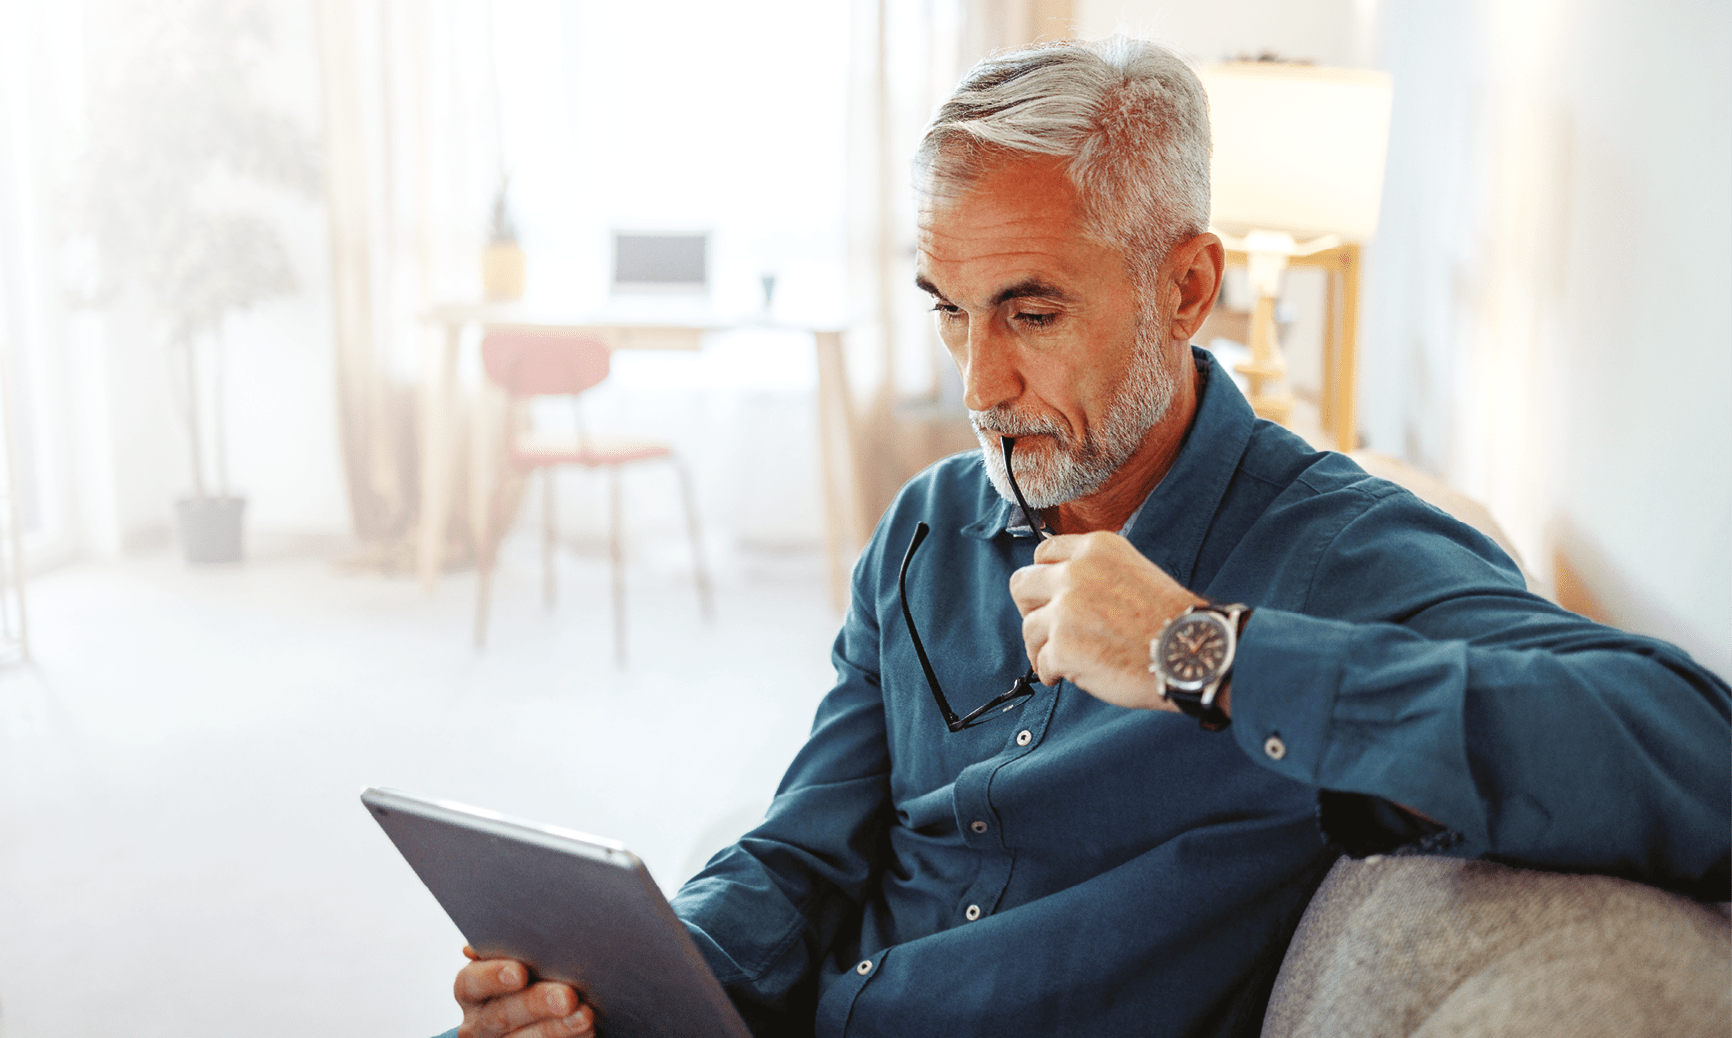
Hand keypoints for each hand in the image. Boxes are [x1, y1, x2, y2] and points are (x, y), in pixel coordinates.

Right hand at [453, 945, 594, 1037]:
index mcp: (472, 988)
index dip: (493, 976)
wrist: (540, 1010)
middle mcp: (480, 1020)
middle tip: (567, 996)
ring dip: (557, 1029)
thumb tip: (530, 923)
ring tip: (585, 1016)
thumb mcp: (521, 956)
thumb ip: (519, 945)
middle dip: (536, 1004)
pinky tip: (588, 1030)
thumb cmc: (534, 970)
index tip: (519, 972)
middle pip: (501, 1014)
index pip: (472, 982)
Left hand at [1008, 532, 1206, 711]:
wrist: (1192, 651)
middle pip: (1020, 585)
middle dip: (1030, 609)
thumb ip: (1094, 572)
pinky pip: (1041, 662)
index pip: (1042, 553)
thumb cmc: (1170, 620)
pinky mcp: (1063, 646)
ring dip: (1042, 647)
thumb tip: (1058, 590)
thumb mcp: (1133, 570)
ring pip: (1028, 629)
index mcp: (1095, 549)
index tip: (1048, 597)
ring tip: (1064, 660)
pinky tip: (1070, 675)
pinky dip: (1053, 673)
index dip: (1043, 579)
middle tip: (1046, 628)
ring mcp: (1066, 609)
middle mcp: (1076, 573)